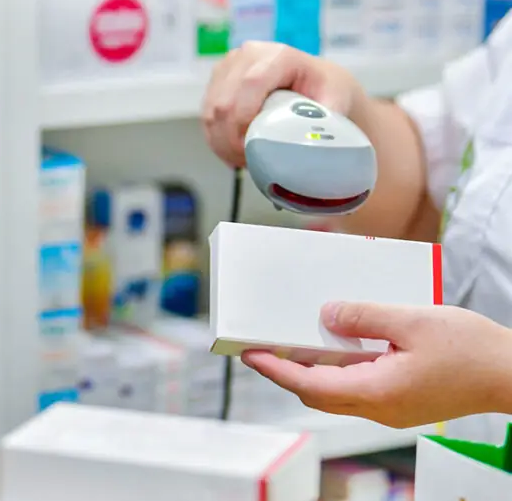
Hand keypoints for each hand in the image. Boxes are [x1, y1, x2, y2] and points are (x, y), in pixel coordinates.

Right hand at [202, 42, 367, 166]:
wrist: (314, 82)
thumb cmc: (325, 89)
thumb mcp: (336, 99)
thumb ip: (326, 117)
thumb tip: (314, 140)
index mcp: (277, 55)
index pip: (250, 84)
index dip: (245, 119)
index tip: (252, 148)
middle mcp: (247, 55)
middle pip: (224, 102)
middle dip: (231, 140)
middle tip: (248, 162)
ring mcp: (228, 67)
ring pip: (210, 113)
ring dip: (222, 143)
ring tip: (242, 159)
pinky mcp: (216, 82)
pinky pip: (205, 117)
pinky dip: (216, 140)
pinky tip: (232, 152)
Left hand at [242, 302, 511, 427]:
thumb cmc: (472, 351)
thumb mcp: (412, 320)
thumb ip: (365, 317)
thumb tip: (328, 315)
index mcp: (377, 391)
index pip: (309, 385)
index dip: (275, 369)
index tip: (250, 354)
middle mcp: (379, 407)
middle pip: (317, 393)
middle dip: (285, 371)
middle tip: (262, 348)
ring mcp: (390, 408)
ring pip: (336, 393)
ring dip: (310, 370)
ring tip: (289, 343)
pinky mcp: (401, 400)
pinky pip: (357, 387)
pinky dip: (337, 370)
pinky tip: (334, 347)